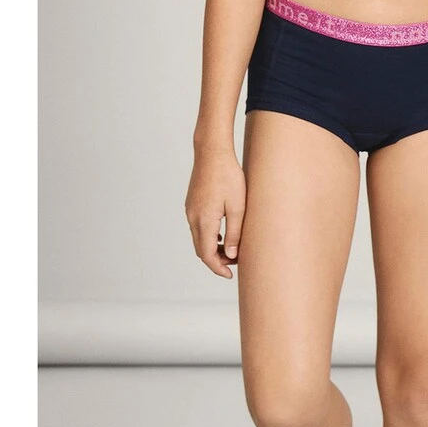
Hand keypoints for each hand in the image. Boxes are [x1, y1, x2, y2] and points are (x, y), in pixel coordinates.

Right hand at [184, 147, 245, 278]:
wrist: (212, 152)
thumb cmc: (228, 176)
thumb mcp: (238, 205)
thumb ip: (235, 232)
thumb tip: (232, 255)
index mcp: (204, 220)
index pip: (208, 255)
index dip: (218, 268)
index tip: (230, 274)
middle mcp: (193, 218)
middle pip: (201, 249)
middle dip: (216, 260)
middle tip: (234, 264)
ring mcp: (190, 210)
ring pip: (199, 238)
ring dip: (212, 248)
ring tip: (231, 250)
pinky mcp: (191, 203)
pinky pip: (198, 227)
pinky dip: (208, 236)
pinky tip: (222, 233)